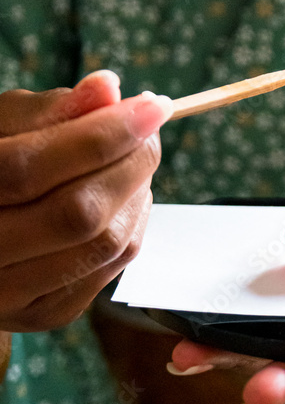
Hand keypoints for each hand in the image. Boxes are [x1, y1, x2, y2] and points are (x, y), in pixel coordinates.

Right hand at [0, 70, 171, 331]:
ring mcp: (11, 296)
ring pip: (104, 246)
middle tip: (149, 133)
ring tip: (134, 161)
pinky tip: (126, 199)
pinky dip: (132, 225)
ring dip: (137, 195)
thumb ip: (48, 111)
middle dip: (130, 166)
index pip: (30, 169)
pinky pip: (112, 268)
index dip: (99, 135)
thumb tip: (109, 89)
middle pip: (76, 214)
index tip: (151, 105)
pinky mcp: (46, 315)